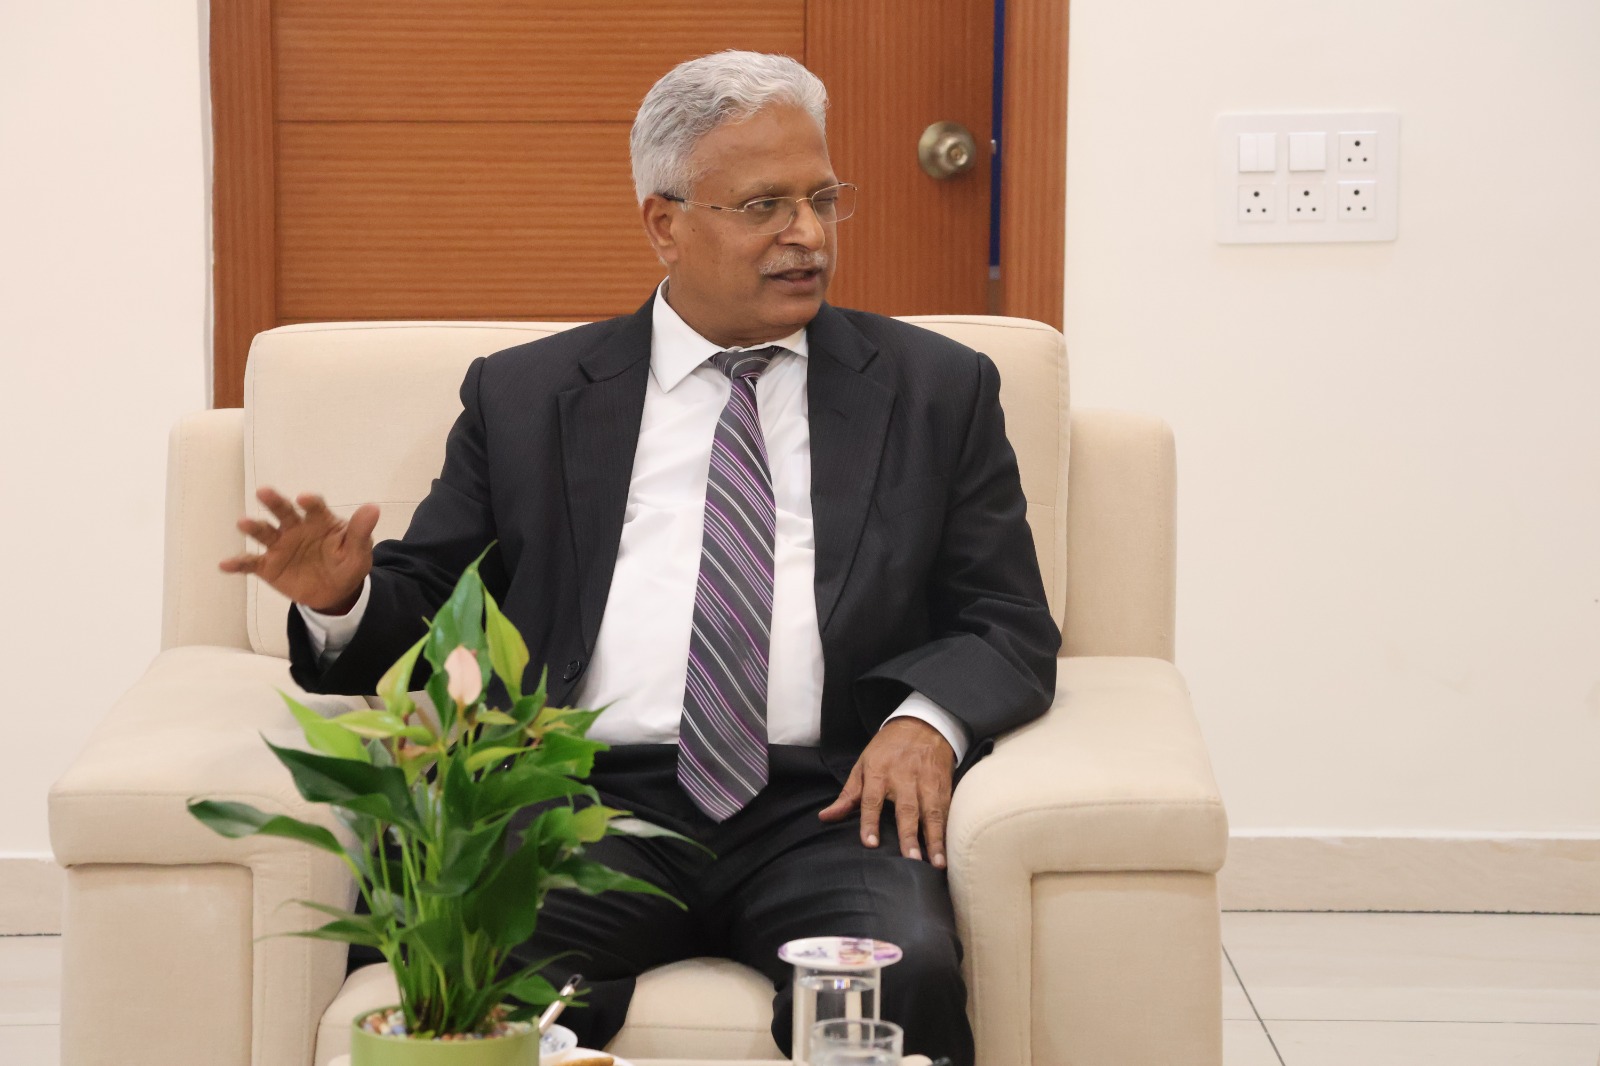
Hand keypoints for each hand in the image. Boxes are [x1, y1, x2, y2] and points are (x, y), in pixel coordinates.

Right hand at [219, 487, 378, 612]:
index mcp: (320, 521)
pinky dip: (238, 563)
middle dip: (275, 502)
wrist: (335, 591)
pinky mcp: (268, 565)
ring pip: (265, 533)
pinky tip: (225, 565)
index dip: (311, 502)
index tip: (305, 499)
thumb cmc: (347, 564)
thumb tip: (374, 508)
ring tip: (243, 522)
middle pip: (284, 512)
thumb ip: (361, 531)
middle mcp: (296, 528)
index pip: (315, 508)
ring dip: (254, 527)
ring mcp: (280, 545)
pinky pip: (251, 562)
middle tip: (264, 492)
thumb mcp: (358, 550)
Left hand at [818, 717, 954, 867]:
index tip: (870, 844)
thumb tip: (825, 817)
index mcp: (879, 772)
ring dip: (934, 839)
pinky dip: (947, 831)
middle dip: (909, 835)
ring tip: (937, 863)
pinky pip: (946, 811)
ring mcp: (926, 782)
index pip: (872, 800)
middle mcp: (904, 777)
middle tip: (911, 859)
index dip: (870, 822)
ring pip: (931, 813)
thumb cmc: (888, 749)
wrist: (923, 724)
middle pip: (906, 809)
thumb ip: (848, 795)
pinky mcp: (944, 786)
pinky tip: (948, 851)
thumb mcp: (863, 765)